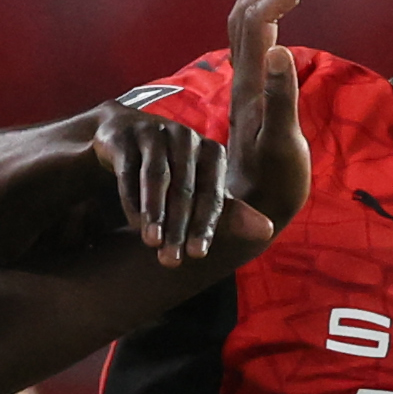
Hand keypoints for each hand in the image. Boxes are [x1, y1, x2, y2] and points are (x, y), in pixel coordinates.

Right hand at [91, 106, 227, 267]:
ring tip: (151, 242)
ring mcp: (155, 133)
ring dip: (154, 212)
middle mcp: (186, 138)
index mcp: (211, 152)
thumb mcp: (199, 190)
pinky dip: (131, 198)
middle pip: (184, 188)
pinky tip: (132, 222)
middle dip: (178, 227)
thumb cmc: (171, 172)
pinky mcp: (125, 136)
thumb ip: (228, 212)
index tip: (197, 256)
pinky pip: (129, 170)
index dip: (205, 225)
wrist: (124, 137)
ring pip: (156, 177)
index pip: (212, 193)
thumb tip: (268, 231)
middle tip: (171, 261)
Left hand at [222, 0, 326, 230]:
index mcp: (251, 82)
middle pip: (250, 6)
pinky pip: (253, 32)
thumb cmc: (273, 186)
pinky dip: (268, 3)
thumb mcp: (281, 146)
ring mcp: (246, 78)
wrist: (253, 211)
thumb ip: (280, 99)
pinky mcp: (254, 86)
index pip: (261, 18)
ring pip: (246, 14)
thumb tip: (281, 51)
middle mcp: (242, 73)